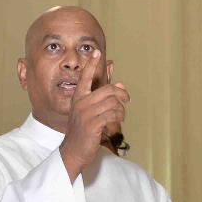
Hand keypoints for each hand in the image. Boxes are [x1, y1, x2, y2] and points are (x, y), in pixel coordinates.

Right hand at [62, 49, 129, 180]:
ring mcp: (86, 113)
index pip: (85, 77)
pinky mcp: (92, 124)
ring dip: (121, 110)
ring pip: (113, 103)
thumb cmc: (84, 129)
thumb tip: (121, 85)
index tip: (97, 52)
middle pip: (108, 90)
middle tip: (127, 100)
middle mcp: (81, 102)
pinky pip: (112, 114)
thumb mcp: (90, 110)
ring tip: (120, 116)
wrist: (74, 150)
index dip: (92, 64)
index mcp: (79, 97)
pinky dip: (118, 117)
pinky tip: (117, 122)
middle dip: (122, 95)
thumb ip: (103, 97)